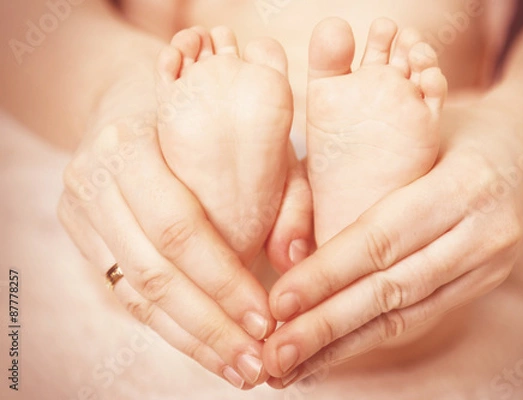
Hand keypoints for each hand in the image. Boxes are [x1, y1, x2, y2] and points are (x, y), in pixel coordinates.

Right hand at [57, 73, 274, 388]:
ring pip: (134, 295)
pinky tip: (205, 347)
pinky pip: (125, 294)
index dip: (222, 280)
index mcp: (129, 144)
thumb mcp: (252, 136)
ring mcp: (80, 212)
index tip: (265, 319)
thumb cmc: (203, 118)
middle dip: (209, 325)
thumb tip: (296, 259)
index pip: (177, 227)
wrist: (130, 101)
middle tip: (255, 363)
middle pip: (152, 272)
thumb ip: (283, 192)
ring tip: (237, 367)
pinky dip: (168, 327)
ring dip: (190, 339)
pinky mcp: (83, 237)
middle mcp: (93, 180)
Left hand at [262, 99, 522, 384]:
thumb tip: (288, 239)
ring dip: (344, 346)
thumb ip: (354, 168)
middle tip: (275, 356)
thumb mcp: (412, 127)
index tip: (279, 303)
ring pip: (407, 316)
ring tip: (292, 368)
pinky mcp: (482, 283)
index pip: (383, 238)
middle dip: (327, 327)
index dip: (328, 274)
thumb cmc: (458, 129)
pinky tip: (333, 353)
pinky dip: (372, 338)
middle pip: (392, 291)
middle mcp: (481, 233)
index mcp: (462, 184)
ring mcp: (487, 266)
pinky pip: (422, 316)